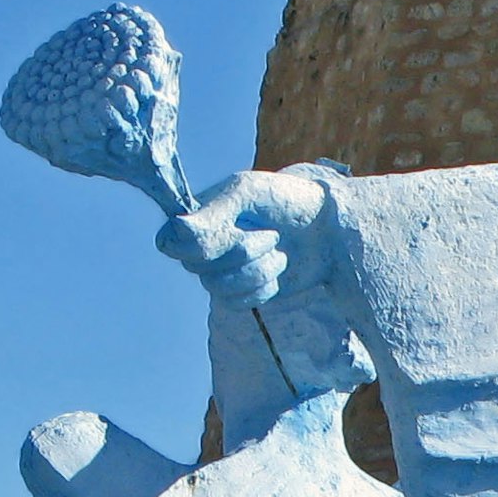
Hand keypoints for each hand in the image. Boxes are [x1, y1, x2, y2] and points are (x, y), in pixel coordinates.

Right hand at [161, 168, 333, 308]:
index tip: (230, 228)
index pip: (169, 243)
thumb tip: (177, 231)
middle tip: (270, 232)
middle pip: (198, 268)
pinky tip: (279, 267)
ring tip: (279, 249)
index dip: (196, 244)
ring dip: (258, 269)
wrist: (328, 228)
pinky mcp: (242, 294)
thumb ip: (213, 214)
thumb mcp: (247, 194)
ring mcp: (221, 273)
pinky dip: (265, 285)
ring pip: (219, 288)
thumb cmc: (285, 200)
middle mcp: (203, 248)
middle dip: (243, 251)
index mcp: (197, 217)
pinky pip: (238, 303)